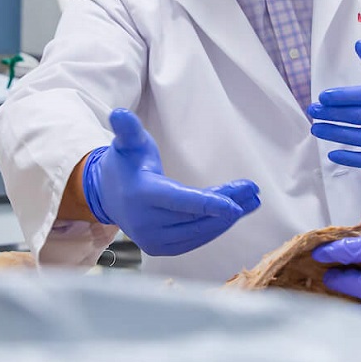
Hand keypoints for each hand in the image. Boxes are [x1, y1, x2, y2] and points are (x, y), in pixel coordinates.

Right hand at [83, 109, 260, 256]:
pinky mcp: (161, 248)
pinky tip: (233, 214)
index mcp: (141, 195)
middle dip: (228, 204)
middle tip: (252, 191)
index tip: (236, 206)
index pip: (179, 201)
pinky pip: (194, 238)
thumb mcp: (127, 143)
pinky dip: (215, 227)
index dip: (208, 204)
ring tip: (251, 200)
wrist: (107, 195)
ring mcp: (154, 240)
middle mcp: (146, 222)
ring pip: (199, 230)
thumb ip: (129, 129)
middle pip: (196, 216)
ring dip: (226, 217)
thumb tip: (120, 113)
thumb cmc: (124, 164)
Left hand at [307, 41, 360, 167]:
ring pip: (360, 138)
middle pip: (359, 117)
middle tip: (313, 111)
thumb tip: (358, 44)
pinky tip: (332, 154)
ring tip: (317, 128)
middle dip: (332, 114)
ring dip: (335, 134)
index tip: (323, 96)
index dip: (342, 97)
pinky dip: (350, 159)